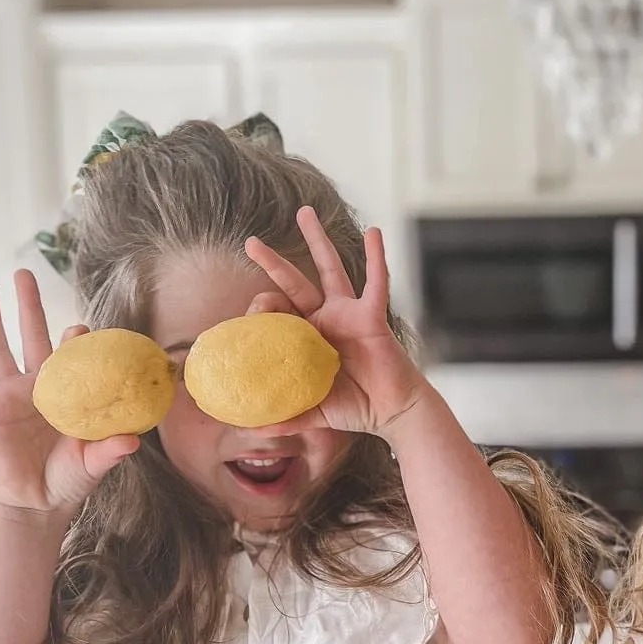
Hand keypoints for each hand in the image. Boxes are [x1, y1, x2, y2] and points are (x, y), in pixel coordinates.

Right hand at [0, 270, 138, 522]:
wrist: (38, 502)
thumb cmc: (71, 478)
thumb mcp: (94, 463)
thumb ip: (111, 450)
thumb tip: (132, 440)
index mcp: (68, 392)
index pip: (72, 356)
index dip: (75, 340)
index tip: (79, 330)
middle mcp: (38, 387)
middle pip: (31, 337)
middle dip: (29, 306)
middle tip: (24, 274)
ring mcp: (9, 398)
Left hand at [243, 211, 423, 438]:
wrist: (394, 412)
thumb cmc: (357, 409)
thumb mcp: (314, 413)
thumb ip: (285, 418)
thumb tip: (250, 430)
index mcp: (308, 339)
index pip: (278, 314)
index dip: (262, 311)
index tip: (249, 315)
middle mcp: (326, 320)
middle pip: (296, 283)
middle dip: (273, 261)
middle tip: (250, 242)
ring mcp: (349, 314)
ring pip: (331, 269)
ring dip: (317, 240)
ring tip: (305, 213)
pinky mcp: (373, 317)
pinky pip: (376, 283)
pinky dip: (376, 258)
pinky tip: (374, 232)